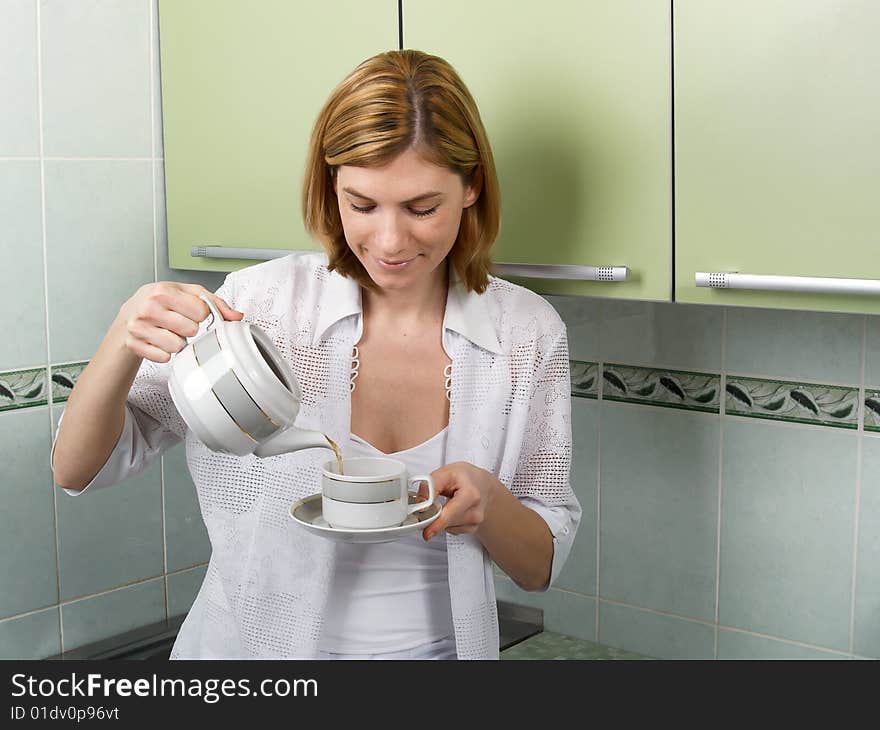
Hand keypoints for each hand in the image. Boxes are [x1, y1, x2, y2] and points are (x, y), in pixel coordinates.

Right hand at [116, 282, 242, 362]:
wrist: (130, 313)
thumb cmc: (161, 301)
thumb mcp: (187, 293)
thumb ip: (215, 303)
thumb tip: (237, 316)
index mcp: (163, 291)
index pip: (201, 311)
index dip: (200, 314)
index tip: (190, 311)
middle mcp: (149, 308)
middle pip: (191, 330)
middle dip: (188, 328)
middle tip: (178, 322)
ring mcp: (139, 327)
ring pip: (177, 346)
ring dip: (177, 341)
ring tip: (168, 331)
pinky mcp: (135, 345)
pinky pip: (164, 357)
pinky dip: (165, 352)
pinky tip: (159, 341)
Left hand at [422, 461, 498, 540]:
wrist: (481, 483)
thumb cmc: (464, 477)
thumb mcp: (445, 473)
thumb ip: (429, 487)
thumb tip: (420, 504)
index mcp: (471, 495)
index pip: (450, 515)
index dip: (436, 524)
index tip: (426, 532)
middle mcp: (476, 511)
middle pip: (446, 522)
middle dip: (434, 516)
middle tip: (432, 504)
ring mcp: (475, 522)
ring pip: (447, 527)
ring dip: (441, 518)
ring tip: (447, 502)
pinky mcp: (472, 529)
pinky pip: (451, 530)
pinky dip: (447, 521)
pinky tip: (452, 510)